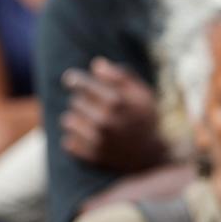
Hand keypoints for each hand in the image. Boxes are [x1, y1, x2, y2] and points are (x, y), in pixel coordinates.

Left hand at [59, 57, 167, 171]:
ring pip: (68, 121)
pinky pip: (68, 142)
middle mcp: (104, 121)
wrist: (152, 156)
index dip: (75, 80)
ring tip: (92, 121)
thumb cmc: (146, 118)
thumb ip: (121, 75)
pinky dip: (76, 138)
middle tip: (97, 106)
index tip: (70, 79)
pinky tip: (90, 137)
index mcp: (116, 101)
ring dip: (77, 119)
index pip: (82, 84)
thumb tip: (96, 64)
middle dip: (83, 101)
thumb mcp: (142, 93)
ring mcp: (97, 140)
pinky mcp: (91, 157)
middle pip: (75, 101)